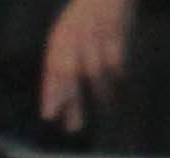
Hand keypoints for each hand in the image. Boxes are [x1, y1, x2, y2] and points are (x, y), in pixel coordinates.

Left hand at [40, 0, 128, 125]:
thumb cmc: (81, 20)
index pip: (52, 72)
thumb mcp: (64, 37)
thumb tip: (56, 105)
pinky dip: (117, 74)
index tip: (50, 116)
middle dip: (73, 101)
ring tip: (104, 107)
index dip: (51, 94)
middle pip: (71, 74)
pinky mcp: (116, 30)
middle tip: (75, 126)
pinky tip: (119, 86)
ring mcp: (95, 33)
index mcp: (59, 40)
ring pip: (96, 69)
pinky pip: (116, 57)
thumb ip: (59, 67)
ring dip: (100, 91)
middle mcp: (74, 37)